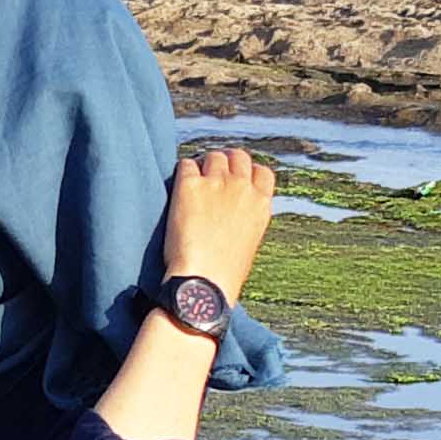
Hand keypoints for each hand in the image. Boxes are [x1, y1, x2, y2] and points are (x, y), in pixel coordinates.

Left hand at [163, 143, 277, 297]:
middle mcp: (242, 188)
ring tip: (193, 182)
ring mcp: (216, 183)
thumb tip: (233, 211)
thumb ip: (246, 218)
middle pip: (238, 156)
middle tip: (211, 176)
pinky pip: (186, 164)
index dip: (247, 173)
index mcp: (261, 204)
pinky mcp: (190, 185)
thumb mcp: (249, 242)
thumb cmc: (224, 274)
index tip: (236, 180)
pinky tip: (178, 189)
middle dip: (226, 163)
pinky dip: (182, 172)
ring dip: (203, 166)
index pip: (262, 172)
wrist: (203, 283)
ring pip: (212, 156)